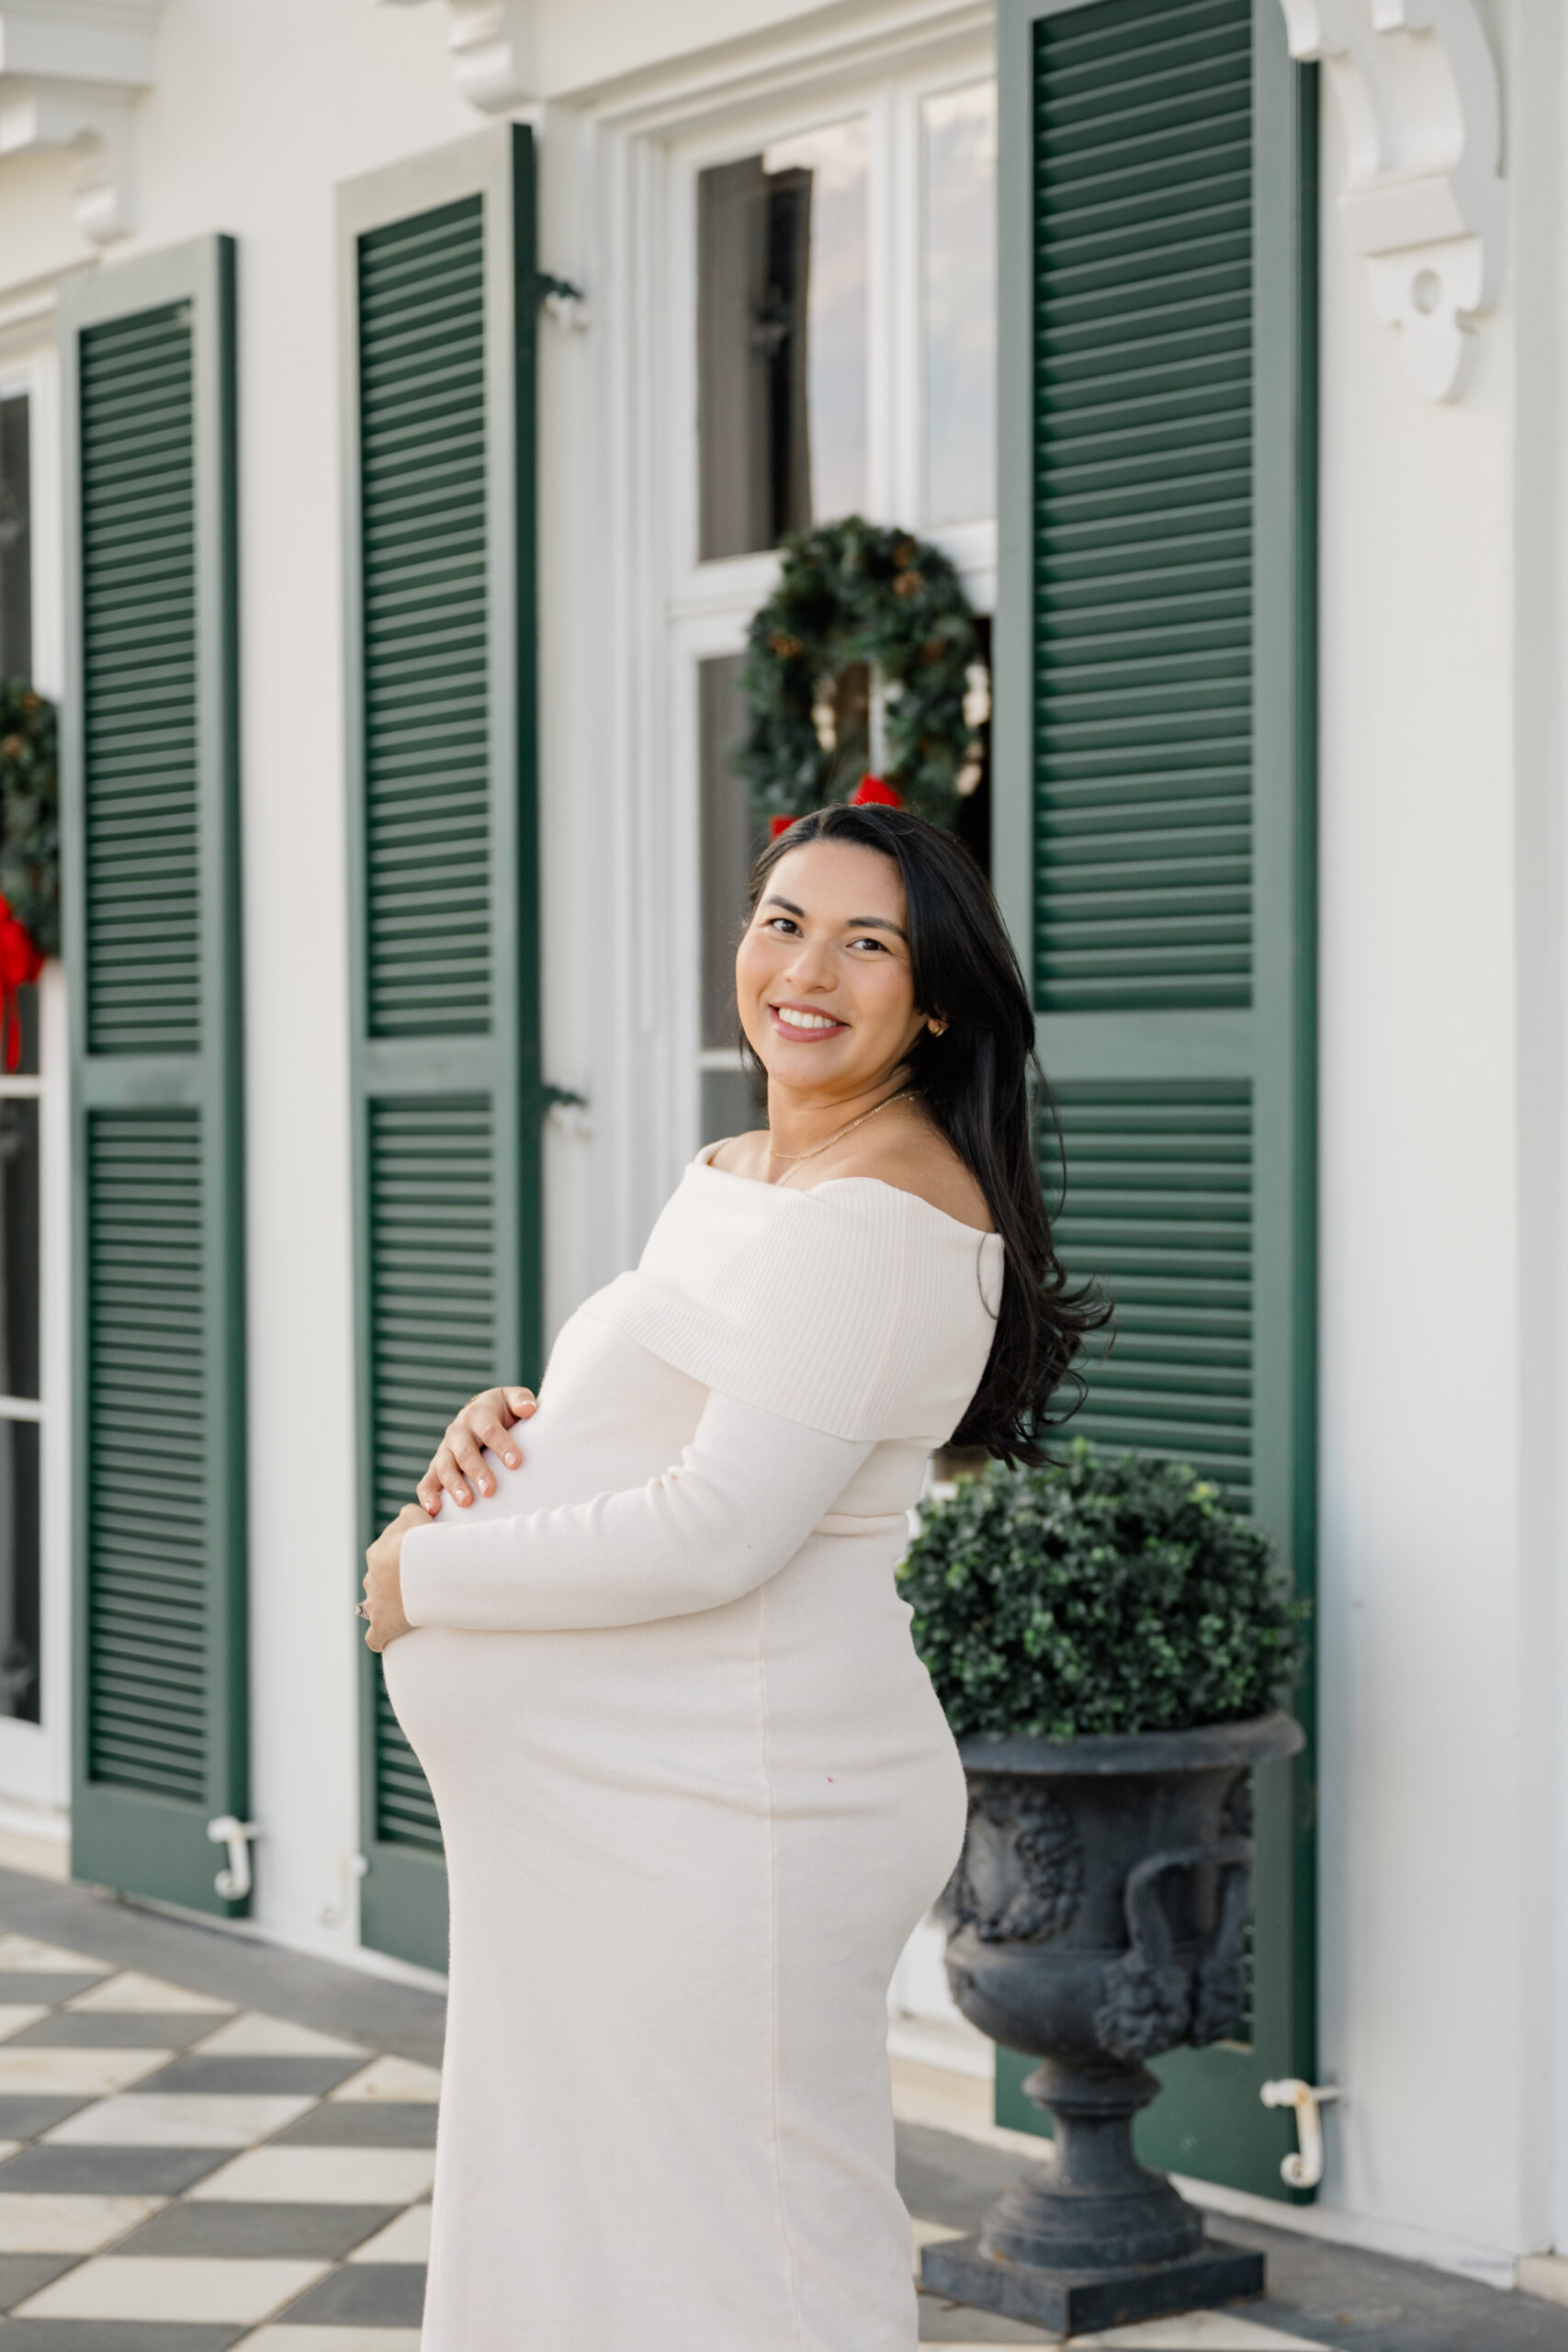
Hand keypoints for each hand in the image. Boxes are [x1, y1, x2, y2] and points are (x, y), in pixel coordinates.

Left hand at [363, 1502, 429, 1650]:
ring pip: (377, 1606)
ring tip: (413, 1611)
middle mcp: (372, 1578)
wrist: (424, 1566)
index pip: (384, 1558)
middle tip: (419, 1587)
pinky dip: (379, 1639)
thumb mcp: (415, 1516)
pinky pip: (374, 1637)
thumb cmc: (422, 1541)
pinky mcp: (381, 1625)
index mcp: (377, 1555)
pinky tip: (385, 1642)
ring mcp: (374, 1603)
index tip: (418, 1565)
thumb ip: (408, 1513)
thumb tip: (407, 1513)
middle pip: (379, 1583)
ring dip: (389, 1608)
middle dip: (393, 1586)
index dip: (400, 1562)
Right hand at [417, 1385, 536, 1513]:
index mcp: (477, 1414)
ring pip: (445, 1467)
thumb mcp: (511, 1399)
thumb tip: (529, 1408)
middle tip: (490, 1489)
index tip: (515, 1463)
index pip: (489, 1429)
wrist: (480, 1415)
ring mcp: (445, 1450)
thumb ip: (521, 1400)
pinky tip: (432, 1510)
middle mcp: (458, 1432)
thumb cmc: (502, 1412)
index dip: (501, 1445)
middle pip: (465, 1451)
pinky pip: (427, 1481)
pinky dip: (427, 1495)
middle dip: (477, 1470)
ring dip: (454, 1485)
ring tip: (466, 1502)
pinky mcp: (436, 1468)